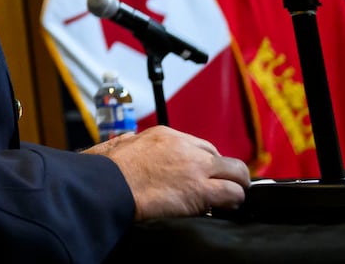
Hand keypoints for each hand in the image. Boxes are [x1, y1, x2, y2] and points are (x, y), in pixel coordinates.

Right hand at [87, 126, 250, 219]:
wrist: (109, 185)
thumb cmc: (107, 169)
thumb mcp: (119, 145)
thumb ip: (130, 142)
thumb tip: (130, 142)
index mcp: (165, 135)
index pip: (201, 147)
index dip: (207, 165)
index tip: (204, 177)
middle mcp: (185, 147)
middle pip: (223, 158)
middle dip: (225, 175)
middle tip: (220, 190)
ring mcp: (196, 168)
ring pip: (237, 174)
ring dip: (234, 189)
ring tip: (228, 202)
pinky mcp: (201, 190)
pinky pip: (234, 194)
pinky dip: (233, 202)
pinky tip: (224, 209)